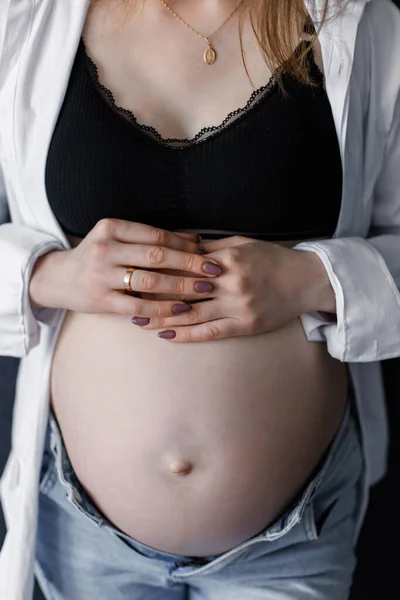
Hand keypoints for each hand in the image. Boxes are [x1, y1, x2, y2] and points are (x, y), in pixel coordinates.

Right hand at [28, 219, 222, 316]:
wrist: (61, 278)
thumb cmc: (100, 257)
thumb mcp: (120, 239)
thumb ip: (153, 238)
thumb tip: (195, 238)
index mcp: (112, 228)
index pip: (157, 235)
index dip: (185, 245)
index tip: (207, 252)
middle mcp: (105, 248)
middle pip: (156, 256)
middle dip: (190, 264)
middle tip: (214, 271)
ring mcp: (101, 274)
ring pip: (149, 280)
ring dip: (181, 286)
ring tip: (204, 289)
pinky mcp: (100, 299)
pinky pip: (138, 305)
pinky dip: (162, 307)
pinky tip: (181, 308)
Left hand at [135, 236, 334, 342]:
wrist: (306, 280)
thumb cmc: (272, 259)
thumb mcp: (242, 244)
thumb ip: (210, 248)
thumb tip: (178, 246)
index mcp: (227, 259)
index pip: (184, 264)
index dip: (157, 270)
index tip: (134, 272)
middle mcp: (231, 283)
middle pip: (183, 290)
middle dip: (152, 295)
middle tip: (125, 297)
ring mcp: (238, 306)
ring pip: (192, 314)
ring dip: (162, 318)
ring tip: (138, 320)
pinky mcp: (245, 325)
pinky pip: (210, 331)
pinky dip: (187, 334)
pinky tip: (167, 335)